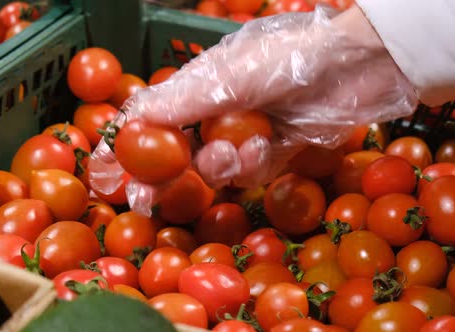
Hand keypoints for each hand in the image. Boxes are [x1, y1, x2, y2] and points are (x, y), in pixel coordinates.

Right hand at [88, 4, 418, 214]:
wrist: (348, 68)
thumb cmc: (282, 59)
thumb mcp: (225, 77)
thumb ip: (179, 103)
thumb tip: (130, 119)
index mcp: (198, 88)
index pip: (153, 120)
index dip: (128, 146)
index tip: (106, 172)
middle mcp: (217, 113)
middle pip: (178, 154)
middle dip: (162, 177)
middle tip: (144, 199)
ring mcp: (246, 134)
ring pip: (214, 168)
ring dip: (217, 165)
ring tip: (234, 151)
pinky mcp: (275, 152)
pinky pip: (250, 173)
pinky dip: (252, 165)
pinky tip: (264, 146)